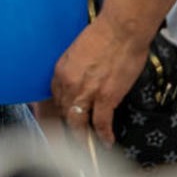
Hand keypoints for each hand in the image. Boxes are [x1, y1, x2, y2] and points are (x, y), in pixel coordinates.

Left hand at [51, 12, 153, 144]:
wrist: (121, 30)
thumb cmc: (103, 34)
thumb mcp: (78, 51)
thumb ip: (75, 69)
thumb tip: (80, 80)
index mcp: (60, 71)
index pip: (56, 98)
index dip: (61, 109)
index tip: (65, 116)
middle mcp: (69, 84)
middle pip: (64, 112)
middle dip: (69, 126)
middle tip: (73, 137)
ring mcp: (86, 93)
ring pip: (78, 123)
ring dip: (82, 137)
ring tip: (86, 147)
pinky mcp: (106, 98)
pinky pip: (101, 123)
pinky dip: (104, 135)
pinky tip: (106, 141)